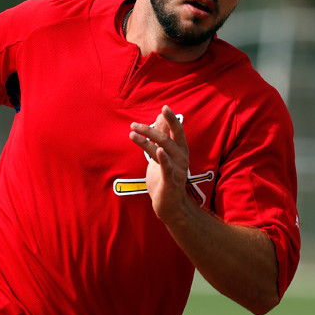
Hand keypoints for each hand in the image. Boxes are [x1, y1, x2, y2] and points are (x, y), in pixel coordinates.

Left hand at [129, 106, 190, 225]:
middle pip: (166, 139)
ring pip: (162, 150)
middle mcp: (181, 158)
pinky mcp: (171, 181)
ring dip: (146, 141)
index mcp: (180, 151)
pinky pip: (167, 168)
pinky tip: (158, 151)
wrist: (170, 206)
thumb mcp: (163, 155)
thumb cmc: (166, 179)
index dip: (171, 120)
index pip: (177, 131)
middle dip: (150, 129)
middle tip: (134, 124)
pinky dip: (163, 159)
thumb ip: (163, 136)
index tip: (164, 108)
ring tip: (132, 134)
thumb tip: (160, 117)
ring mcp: (177, 170)